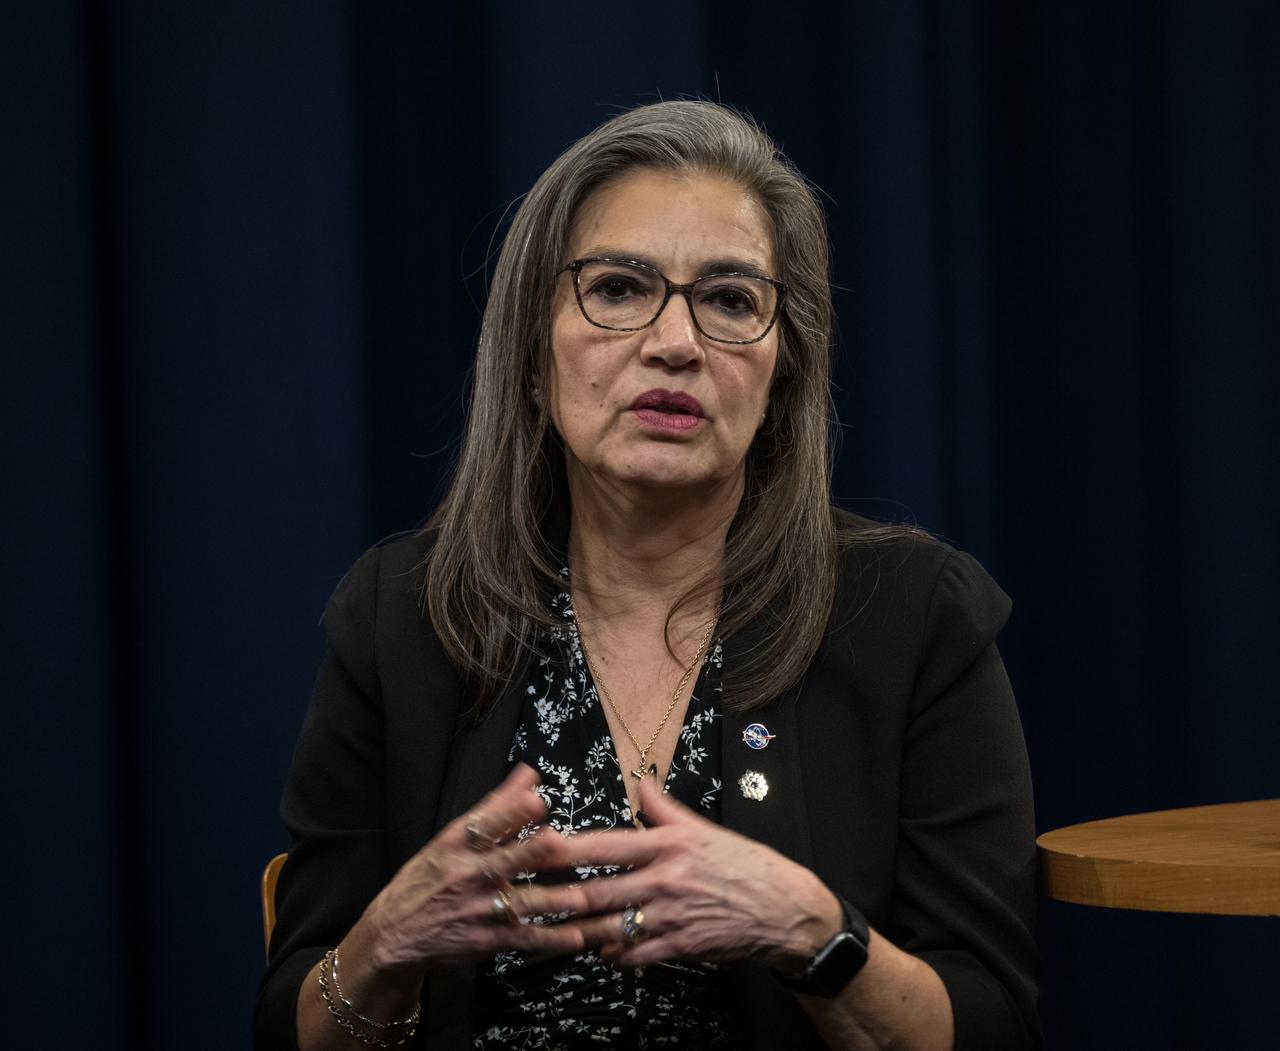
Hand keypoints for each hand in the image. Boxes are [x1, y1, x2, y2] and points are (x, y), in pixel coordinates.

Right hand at [358, 763, 585, 972]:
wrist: (392, 934)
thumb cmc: (428, 878)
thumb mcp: (451, 838)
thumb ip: (496, 807)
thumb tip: (530, 774)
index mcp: (455, 844)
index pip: (484, 824)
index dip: (510, 813)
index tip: (535, 801)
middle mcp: (466, 875)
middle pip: (503, 862)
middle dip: (530, 852)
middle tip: (556, 842)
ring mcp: (477, 910)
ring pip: (520, 903)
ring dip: (552, 900)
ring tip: (580, 896)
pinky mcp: (486, 940)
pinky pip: (523, 938)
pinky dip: (550, 939)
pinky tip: (575, 936)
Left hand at [515, 775, 841, 969]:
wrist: (783, 908)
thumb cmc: (744, 864)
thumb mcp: (703, 829)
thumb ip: (665, 808)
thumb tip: (640, 782)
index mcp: (667, 845)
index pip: (605, 845)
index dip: (566, 848)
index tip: (536, 846)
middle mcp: (664, 880)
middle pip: (597, 891)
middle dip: (558, 898)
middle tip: (525, 898)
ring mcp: (670, 916)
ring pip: (609, 927)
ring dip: (578, 931)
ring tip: (551, 928)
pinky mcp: (679, 946)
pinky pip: (635, 954)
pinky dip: (613, 954)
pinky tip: (599, 951)